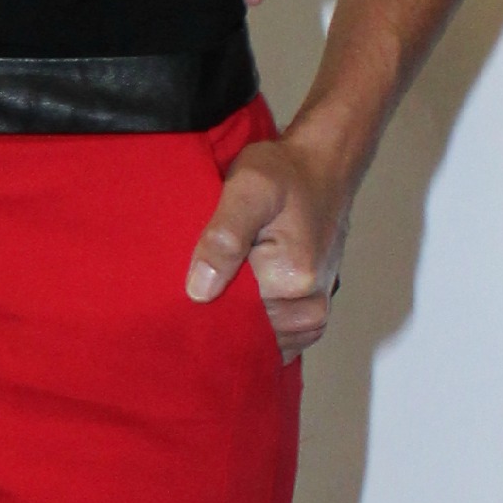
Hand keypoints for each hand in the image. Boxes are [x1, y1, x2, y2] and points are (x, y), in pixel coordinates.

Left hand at [185, 129, 353, 361]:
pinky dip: (256, 322)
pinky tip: (233, 300)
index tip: (181, 301)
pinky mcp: (312, 303)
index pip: (236, 326)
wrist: (322, 163)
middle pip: (252, 337)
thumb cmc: (283, 173)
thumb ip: (224, 239)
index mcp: (292, 282)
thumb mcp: (247, 190)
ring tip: (213, 293)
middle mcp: (310, 304)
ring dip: (238, 324)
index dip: (205, 317)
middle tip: (192, 294)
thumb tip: (199, 292)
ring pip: (266, 338)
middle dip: (220, 323)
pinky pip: (279, 331)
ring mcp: (315, 308)